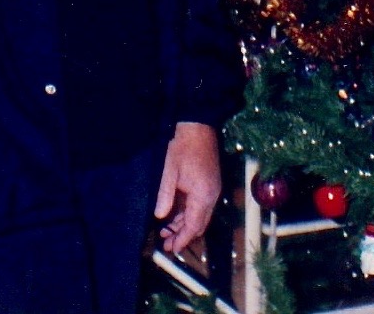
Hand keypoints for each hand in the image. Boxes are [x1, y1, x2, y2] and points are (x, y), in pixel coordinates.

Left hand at [154, 122, 220, 254]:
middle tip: (166, 244)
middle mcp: (212, 194)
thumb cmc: (182, 145)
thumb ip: (165, 195)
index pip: (194, 226)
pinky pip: (201, 205)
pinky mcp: (210, 182)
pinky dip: (188, 213)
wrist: (197, 124)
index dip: (183, 239)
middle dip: (184, 235)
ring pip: (200, 215)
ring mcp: (213, 188)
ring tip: (167, 231)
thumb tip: (160, 216)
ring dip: (185, 224)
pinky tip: (175, 214)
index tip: (171, 249)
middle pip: (200, 224)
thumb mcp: (168, 170)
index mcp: (203, 194)